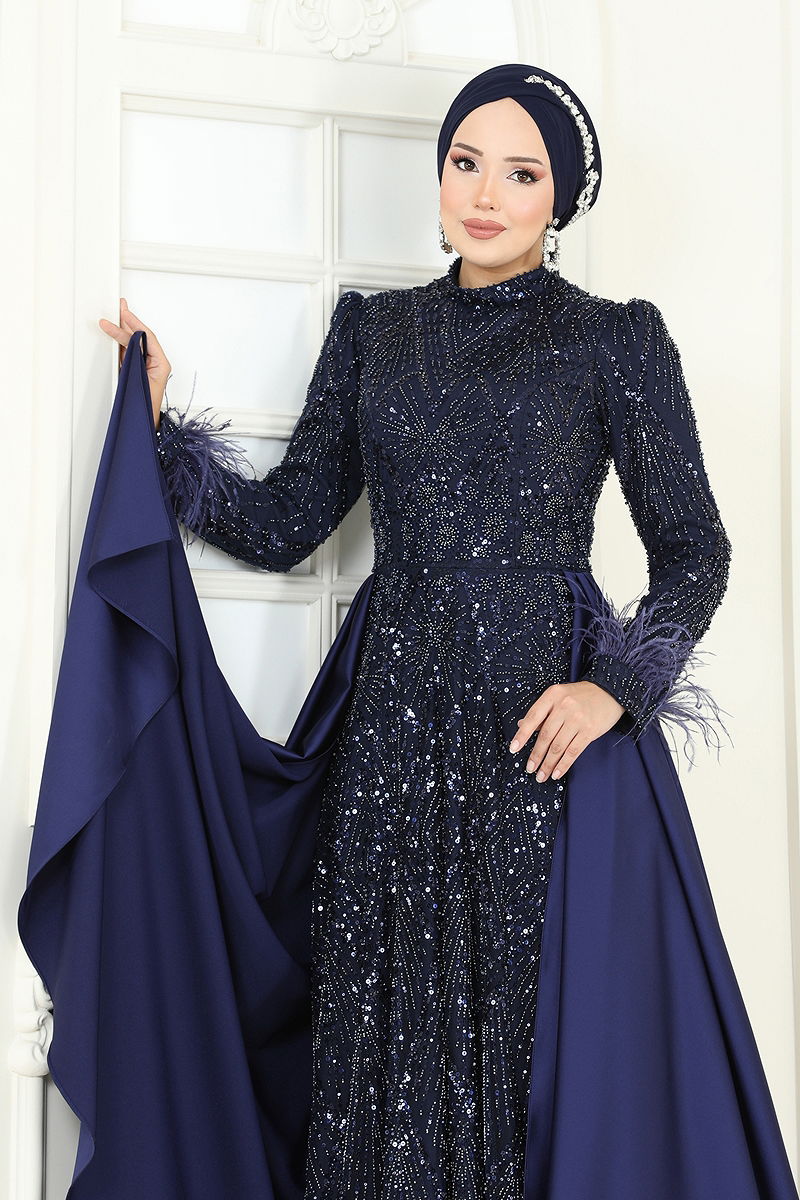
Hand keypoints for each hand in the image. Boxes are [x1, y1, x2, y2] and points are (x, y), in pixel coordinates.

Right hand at [98, 299, 170, 428]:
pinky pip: (128, 351)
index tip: (122, 314)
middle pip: (140, 337)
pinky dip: (120, 341)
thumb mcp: (139, 380)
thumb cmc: (144, 406)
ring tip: (115, 314)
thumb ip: (134, 359)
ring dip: (123, 329)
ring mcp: (145, 366)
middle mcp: (155, 363)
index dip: (134, 324)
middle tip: (119, 306)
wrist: (142, 424)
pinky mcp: (136, 370)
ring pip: (133, 342)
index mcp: (161, 364)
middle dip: (129, 321)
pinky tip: (114, 332)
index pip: (147, 337)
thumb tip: (129, 342)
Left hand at [509, 681, 625, 781]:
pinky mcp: (590, 730)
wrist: (609, 692)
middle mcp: (564, 706)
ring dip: (548, 764)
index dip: (522, 735)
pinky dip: (563, 765)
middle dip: (536, 755)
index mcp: (552, 695)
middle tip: (529, 769)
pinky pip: (573, 751)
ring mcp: (578, 718)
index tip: (513, 749)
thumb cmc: (580, 695)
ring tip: (541, 775)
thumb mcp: (558, 696)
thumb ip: (542, 711)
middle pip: (545, 736)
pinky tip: (556, 773)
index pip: (533, 717)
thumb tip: (521, 726)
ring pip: (558, 746)